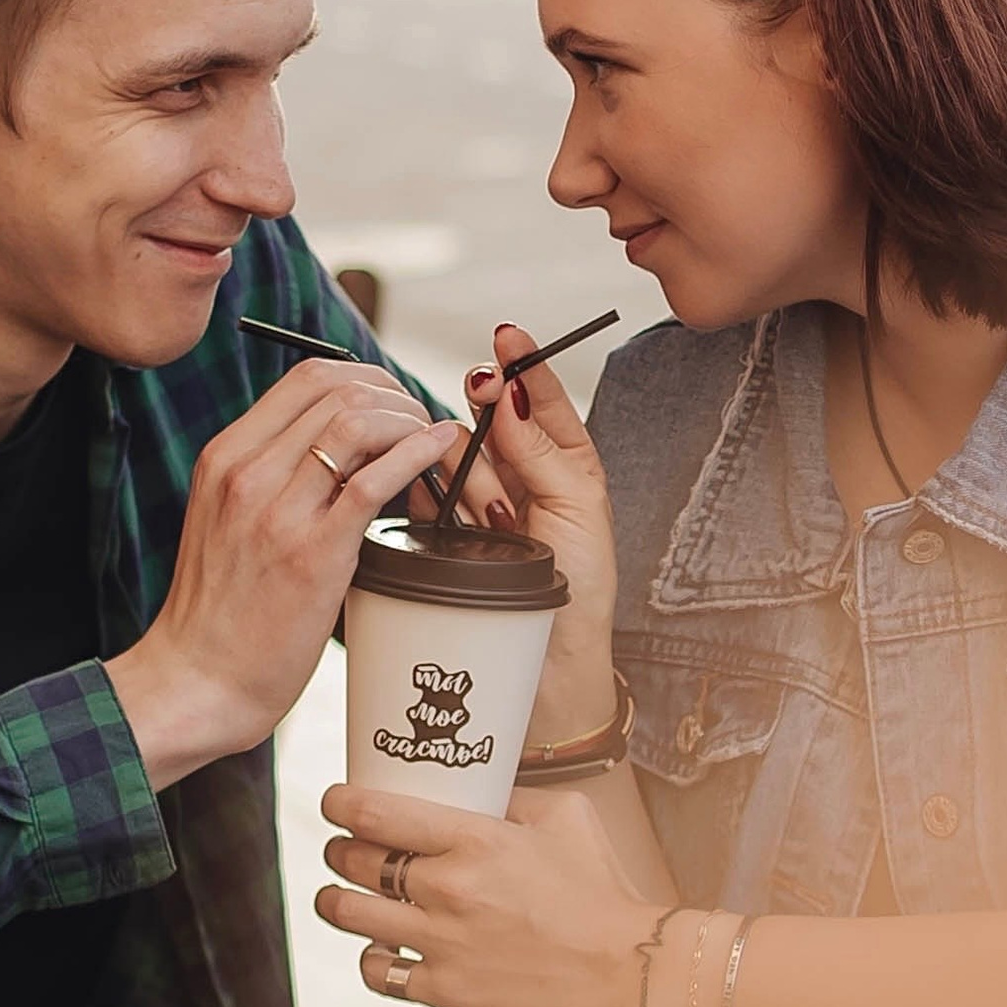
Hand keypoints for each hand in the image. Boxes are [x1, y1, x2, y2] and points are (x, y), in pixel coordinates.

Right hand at [109, 358, 456, 788]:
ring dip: (410, 420)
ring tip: (432, 443)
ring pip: (357, 422)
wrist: (196, 681)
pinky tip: (439, 452)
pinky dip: (417, 454)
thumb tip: (343, 448)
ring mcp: (276, 510)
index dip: (366, 377)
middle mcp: (246, 472)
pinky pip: (372, 481)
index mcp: (225, 457)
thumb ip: (273, 478)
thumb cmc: (220, 612)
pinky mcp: (311, 553)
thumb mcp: (229, 521)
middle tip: (423, 422)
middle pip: (337, 389)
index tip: (395, 401)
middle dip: (396, 394)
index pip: (307, 376)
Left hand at [317, 778, 658, 1006]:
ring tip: (338, 897)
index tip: (335, 802)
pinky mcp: (446, 991)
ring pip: (350, 915)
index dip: (341, 805)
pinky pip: (379, 973)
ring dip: (336, 901)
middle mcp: (448, 887)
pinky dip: (371, 959)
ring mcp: (443, 942)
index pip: (376, 813)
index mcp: (475, 838)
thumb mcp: (564, 817)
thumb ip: (512, 796)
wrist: (628, 970)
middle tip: (342, 850)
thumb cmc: (602, 891)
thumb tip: (479, 789)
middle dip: (338, 851)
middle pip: (354, 861)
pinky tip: (380, 951)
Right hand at [440, 321, 618, 742]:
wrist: (550, 671)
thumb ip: (543, 450)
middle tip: (479, 395)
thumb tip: (512, 397)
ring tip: (486, 505)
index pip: (541, 401)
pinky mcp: (445, 535)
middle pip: (490, 423)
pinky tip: (440, 506)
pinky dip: (429, 492)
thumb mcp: (578, 510)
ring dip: (467, 467)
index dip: (524, 366)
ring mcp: (480, 507)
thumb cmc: (580, 594)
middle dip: (487, 414)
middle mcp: (520, 480)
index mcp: (564, 466)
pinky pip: (427, 495)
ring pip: (456, 456)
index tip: (507, 335)